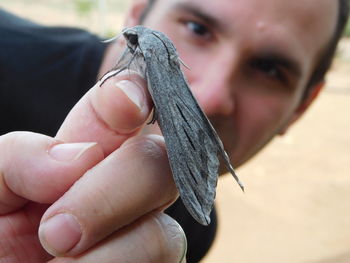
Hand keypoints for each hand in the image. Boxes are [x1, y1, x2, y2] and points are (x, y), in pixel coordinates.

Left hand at [0, 71, 186, 262]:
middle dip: (116, 191)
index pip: (124, 109)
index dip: (136, 93)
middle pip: (160, 163)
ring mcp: (139, 236)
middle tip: (56, 231)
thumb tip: (84, 156)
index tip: (124, 104)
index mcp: (78, 161)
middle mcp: (119, 192)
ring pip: (167, 232)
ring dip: (115, 252)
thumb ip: (23, 157)